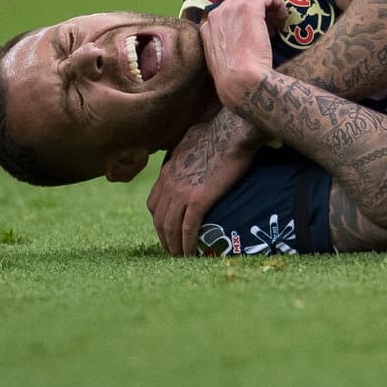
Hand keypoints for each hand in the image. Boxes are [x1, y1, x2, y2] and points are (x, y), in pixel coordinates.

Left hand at [147, 108, 261, 255]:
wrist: (233, 130)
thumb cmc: (220, 130)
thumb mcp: (192, 138)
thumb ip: (187, 150)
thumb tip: (193, 149)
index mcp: (168, 171)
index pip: (153, 203)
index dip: (159, 220)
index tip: (169, 230)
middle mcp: (169, 183)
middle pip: (159, 219)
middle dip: (164, 238)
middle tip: (174, 250)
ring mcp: (182, 192)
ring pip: (170, 227)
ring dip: (174, 246)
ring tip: (181, 257)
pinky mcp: (199, 199)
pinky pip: (188, 228)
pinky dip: (188, 243)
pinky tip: (192, 253)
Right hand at [200, 0, 288, 109]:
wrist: (240, 82)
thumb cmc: (236, 80)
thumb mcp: (224, 62)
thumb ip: (229, 47)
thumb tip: (242, 44)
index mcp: (207, 28)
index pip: (228, 12)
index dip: (245, 19)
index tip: (258, 32)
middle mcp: (216, 14)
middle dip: (257, 9)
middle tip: (270, 26)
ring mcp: (230, 9)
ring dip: (268, 5)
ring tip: (278, 23)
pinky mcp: (248, 8)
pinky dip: (277, 3)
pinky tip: (283, 17)